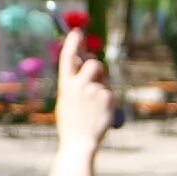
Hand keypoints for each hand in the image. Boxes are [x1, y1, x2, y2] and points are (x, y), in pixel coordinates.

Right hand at [55, 29, 114, 149]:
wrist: (79, 143)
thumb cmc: (71, 123)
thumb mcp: (66, 99)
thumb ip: (72, 81)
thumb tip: (80, 63)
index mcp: (65, 85)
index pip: (68, 57)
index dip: (73, 43)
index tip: (77, 32)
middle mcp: (80, 85)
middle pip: (94, 63)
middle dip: (98, 69)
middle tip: (96, 79)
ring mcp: (95, 91)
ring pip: (104, 81)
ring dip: (102, 88)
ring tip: (94, 108)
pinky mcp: (108, 98)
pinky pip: (111, 93)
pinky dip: (108, 102)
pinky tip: (101, 114)